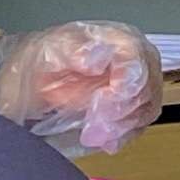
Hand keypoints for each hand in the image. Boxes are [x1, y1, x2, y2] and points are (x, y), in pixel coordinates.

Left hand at [0, 21, 167, 154]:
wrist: (32, 80)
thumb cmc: (40, 61)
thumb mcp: (48, 51)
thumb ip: (72, 51)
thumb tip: (96, 60)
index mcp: (116, 37)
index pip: (136, 59)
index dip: (125, 85)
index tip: (102, 106)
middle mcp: (134, 57)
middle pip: (147, 85)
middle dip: (122, 112)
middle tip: (93, 129)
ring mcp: (137, 82)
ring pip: (147, 107)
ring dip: (123, 127)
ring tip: (93, 136)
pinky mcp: (133, 105)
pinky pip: (139, 123)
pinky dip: (124, 135)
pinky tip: (104, 141)